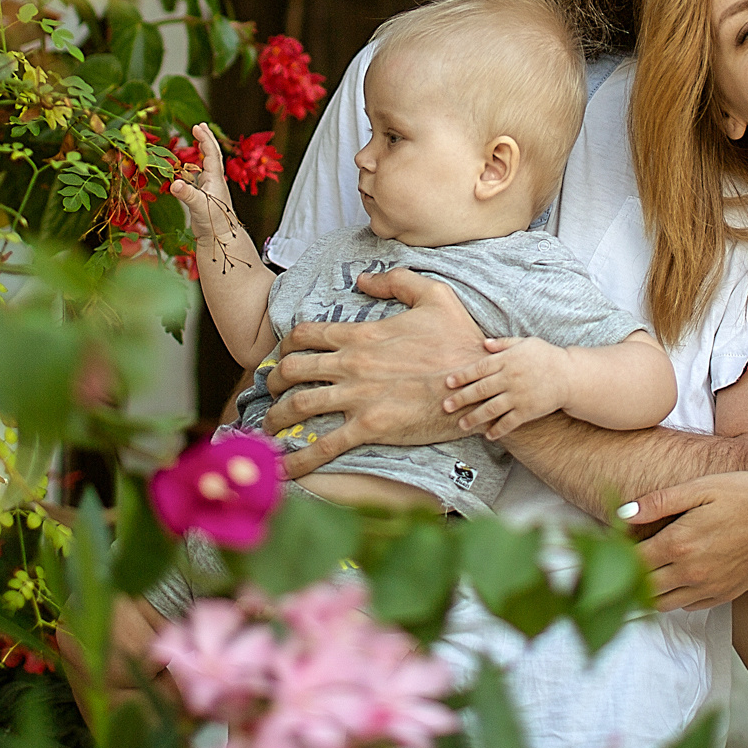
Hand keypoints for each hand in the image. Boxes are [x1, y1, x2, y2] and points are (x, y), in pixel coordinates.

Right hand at [168, 125, 257, 278]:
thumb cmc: (214, 222)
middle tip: (199, 126)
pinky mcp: (203, 197)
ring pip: (205, 165)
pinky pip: (198, 177)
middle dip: (206, 139)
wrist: (221, 239)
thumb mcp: (199, 207)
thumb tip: (174, 184)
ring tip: (196, 139)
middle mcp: (214, 181)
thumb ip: (187, 195)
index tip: (197, 126)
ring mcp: (209, 189)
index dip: (204, 139)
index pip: (211, 153)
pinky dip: (192, 169)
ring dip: (201, 152)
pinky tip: (187, 168)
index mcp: (215, 179)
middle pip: (211, 155)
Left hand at [261, 269, 487, 477]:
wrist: (480, 383)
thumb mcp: (434, 295)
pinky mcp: (370, 427)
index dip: (285, 345)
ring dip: (276, 417)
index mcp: (361, 335)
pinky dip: (300, 458)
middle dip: (273, 381)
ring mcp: (358, 397)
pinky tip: (284, 468)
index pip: (305, 335)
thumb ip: (396, 281)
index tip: (281, 356)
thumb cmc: (460, 340)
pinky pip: (325, 445)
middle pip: (293, 369)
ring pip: (298, 405)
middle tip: (270, 390)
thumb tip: (363, 280)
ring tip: (268, 427)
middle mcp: (351, 364)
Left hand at [441, 336, 570, 440]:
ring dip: (475, 417)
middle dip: (462, 398)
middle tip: (445, 406)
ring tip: (462, 424)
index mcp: (508, 361)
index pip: (479, 368)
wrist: (570, 375)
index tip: (448, 383)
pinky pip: (510, 422)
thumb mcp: (525, 343)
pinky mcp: (528, 411)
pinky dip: (498, 430)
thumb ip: (503, 343)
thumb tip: (484, 344)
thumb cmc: (546, 356)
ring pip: (492, 408)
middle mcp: (511, 379)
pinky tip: (488, 435)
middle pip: (481, 390)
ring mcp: (519, 396)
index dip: (462, 376)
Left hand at [627, 470, 747, 610]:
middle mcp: (690, 573)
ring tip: (643, 573)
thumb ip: (660, 502)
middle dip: (626, 578)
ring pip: (663, 603)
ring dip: (648, 592)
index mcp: (679, 544)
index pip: (631, 562)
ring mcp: (708, 588)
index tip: (608, 547)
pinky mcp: (725, 595)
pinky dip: (675, 596)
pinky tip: (676, 577)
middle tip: (619, 564)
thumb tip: (622, 513)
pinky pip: (688, 605)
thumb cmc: (747, 496)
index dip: (614, 557)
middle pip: (642, 588)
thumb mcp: (702, 487)